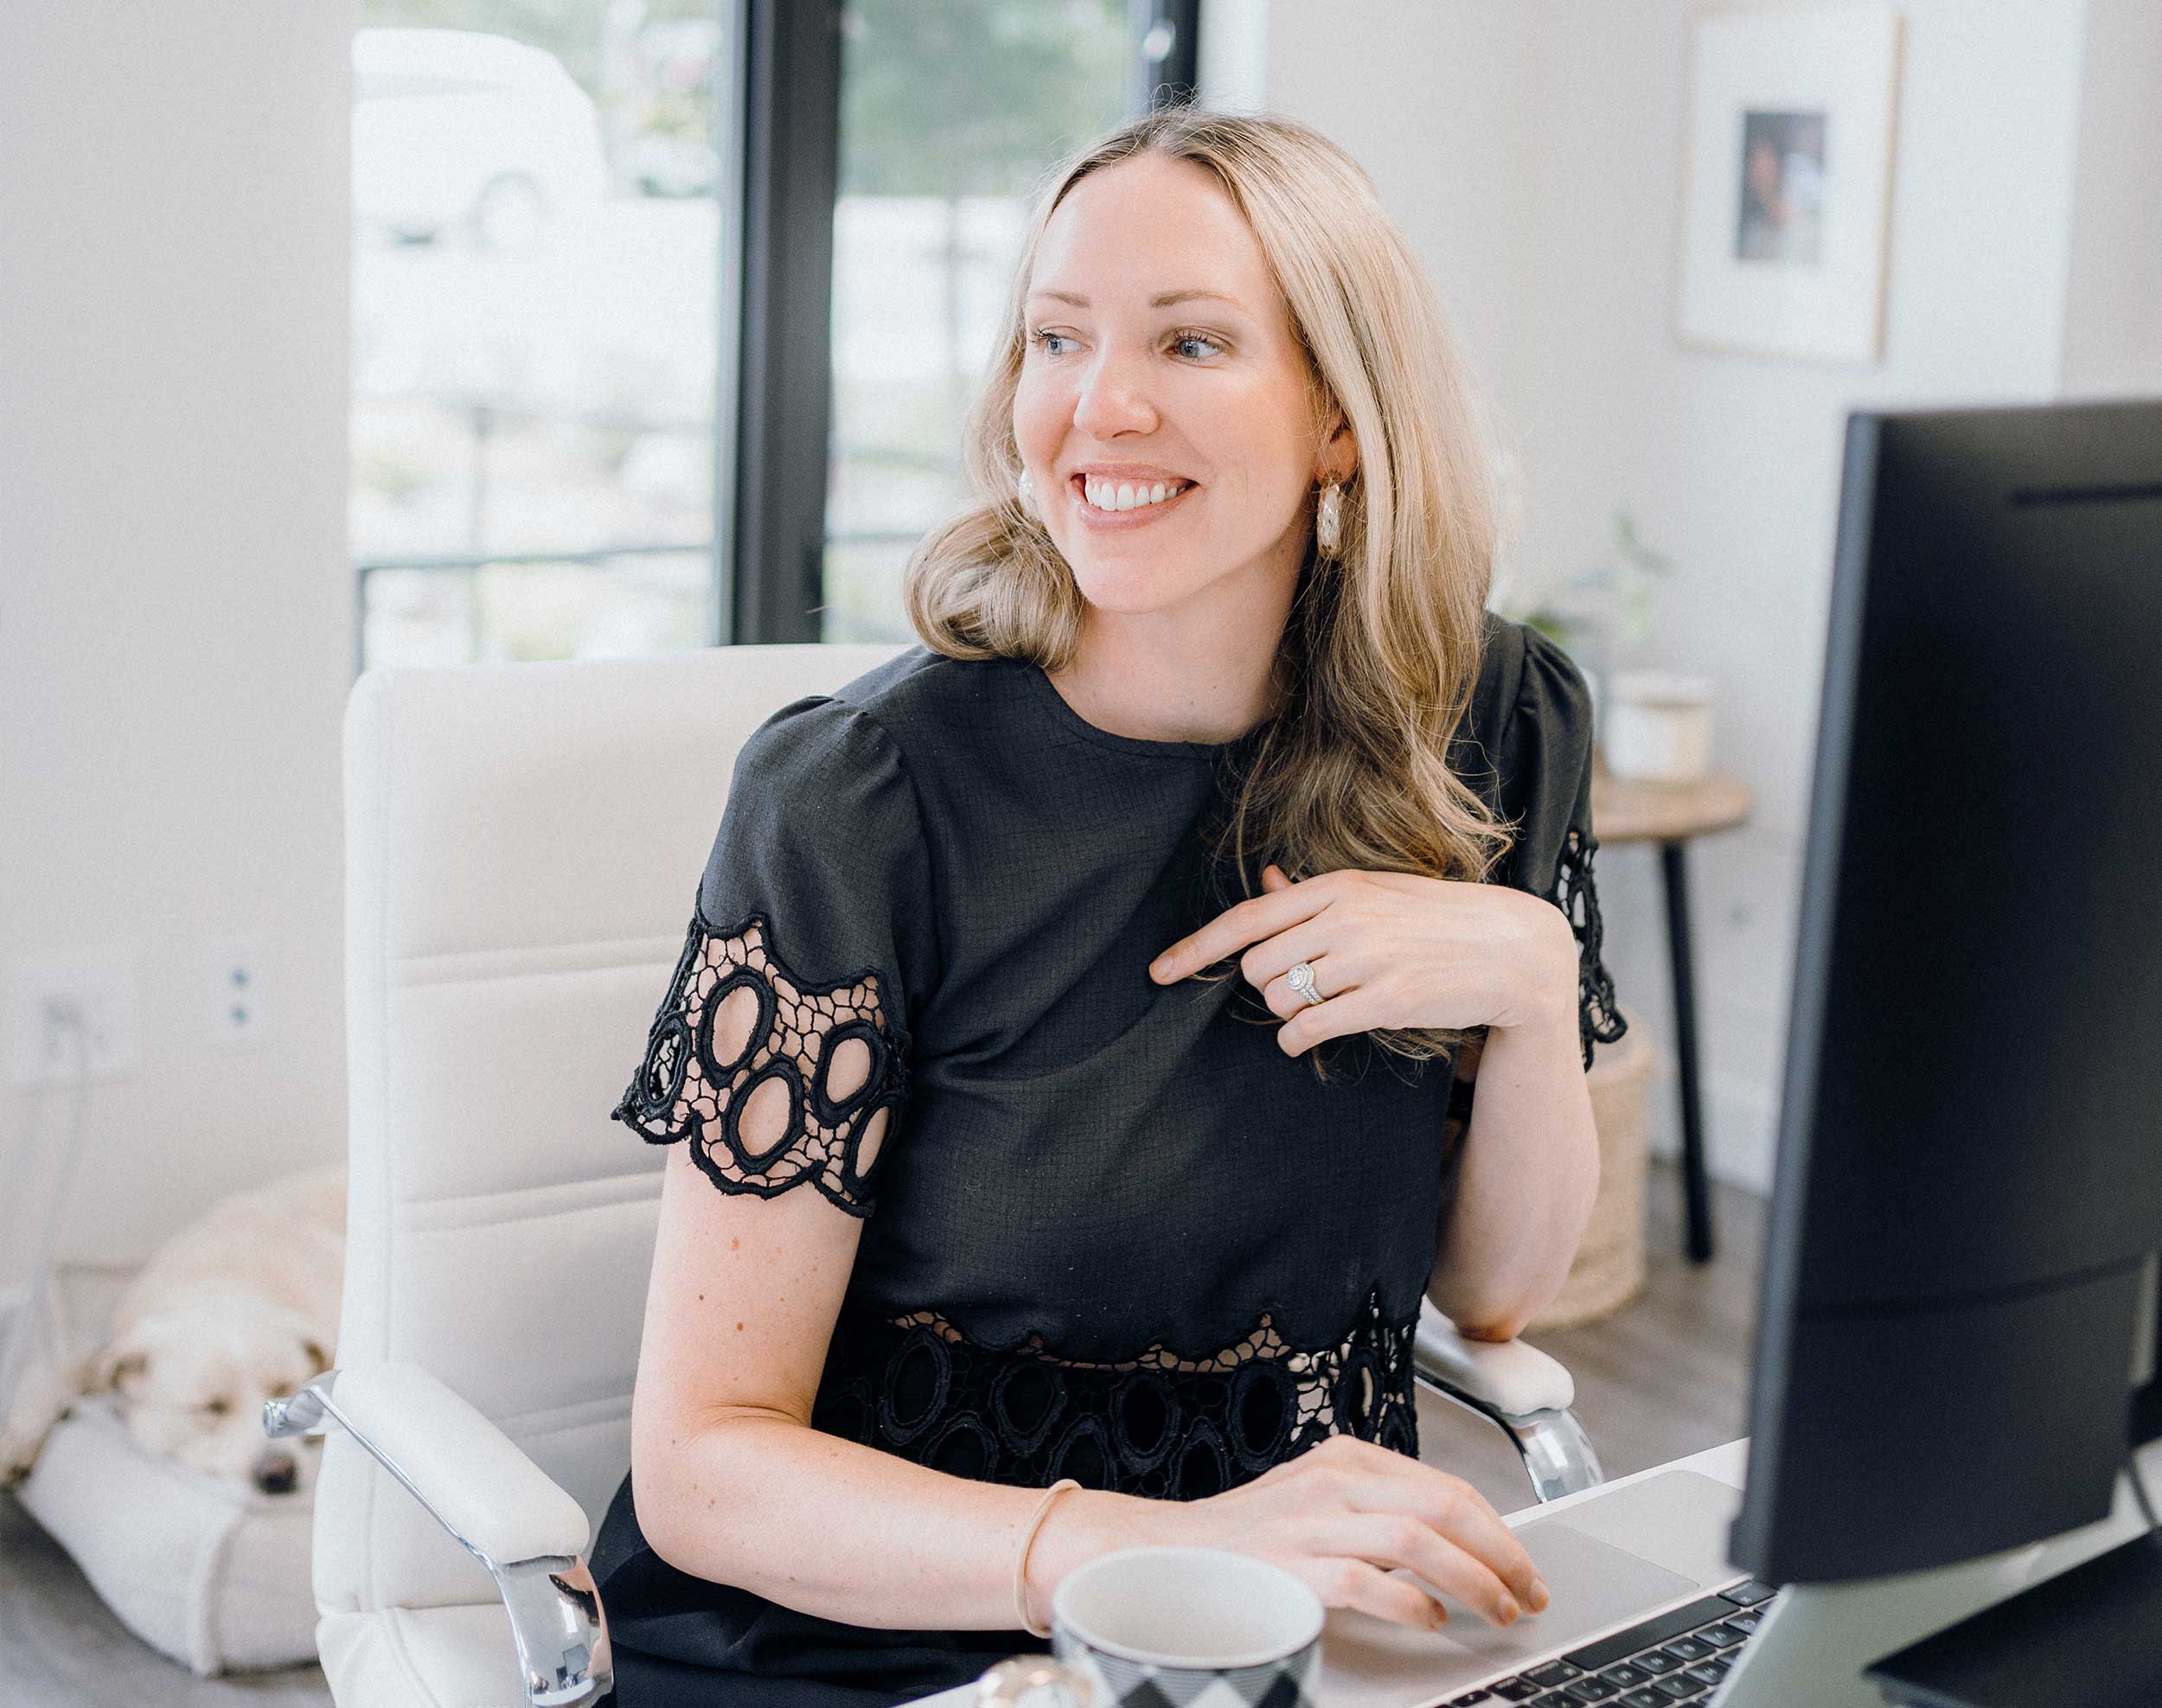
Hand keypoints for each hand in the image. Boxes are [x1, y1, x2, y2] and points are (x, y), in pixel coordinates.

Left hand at [1149, 863, 1575, 1054]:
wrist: (1512, 948)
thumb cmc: (1437, 919)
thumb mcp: (1378, 893)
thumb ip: (1317, 895)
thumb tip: (1269, 881)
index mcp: (1338, 886)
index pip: (1249, 917)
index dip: (1197, 948)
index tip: (1159, 971)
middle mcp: (1346, 917)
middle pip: (1257, 966)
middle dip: (1265, 986)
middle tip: (1302, 986)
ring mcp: (1367, 958)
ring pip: (1280, 999)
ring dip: (1286, 1014)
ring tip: (1320, 1007)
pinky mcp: (1387, 998)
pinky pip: (1309, 1029)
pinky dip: (1297, 1040)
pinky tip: (1309, 1036)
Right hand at [1154, 1434, 1549, 1631]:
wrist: (1168, 1553)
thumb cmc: (1250, 1538)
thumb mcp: (1321, 1504)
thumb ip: (1379, 1511)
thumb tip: (1459, 1545)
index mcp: (1346, 1459)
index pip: (1445, 1487)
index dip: (1497, 1531)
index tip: (1523, 1568)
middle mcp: (1332, 1481)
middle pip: (1442, 1505)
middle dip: (1499, 1554)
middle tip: (1527, 1593)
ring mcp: (1309, 1521)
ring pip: (1414, 1538)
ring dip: (1470, 1579)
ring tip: (1495, 1610)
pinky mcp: (1288, 1564)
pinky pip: (1364, 1579)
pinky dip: (1407, 1600)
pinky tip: (1429, 1618)